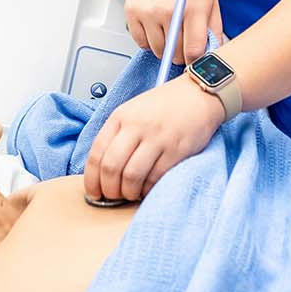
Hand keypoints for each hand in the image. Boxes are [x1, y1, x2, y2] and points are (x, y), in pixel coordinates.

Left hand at [83, 76, 224, 201]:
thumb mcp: (133, 111)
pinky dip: (148, 189)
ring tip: (131, 193)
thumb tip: (102, 170)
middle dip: (108, 190)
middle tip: (112, 197)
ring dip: (128, 192)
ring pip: (132, 176)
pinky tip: (147, 188)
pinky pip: (155, 178)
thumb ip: (117, 135)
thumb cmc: (166, 105)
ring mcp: (157, 138)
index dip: (91, 179)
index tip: (93, 192)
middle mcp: (136, 126)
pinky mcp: (177, 149)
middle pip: (111, 167)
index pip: (96, 153)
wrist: (199, 95)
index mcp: (121, 117)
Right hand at [125, 0, 223, 65]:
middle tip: (183, 43)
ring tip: (170, 32)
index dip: (195, 61)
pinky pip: (141, 43)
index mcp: (194, 8)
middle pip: (175, 53)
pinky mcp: (133, 13)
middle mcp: (169, 10)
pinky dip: (149, 42)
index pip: (194, 50)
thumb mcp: (211, 2)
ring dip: (165, 49)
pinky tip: (156, 28)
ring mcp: (149, 12)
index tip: (194, 60)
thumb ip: (214, 31)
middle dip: (181, 54)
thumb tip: (211, 55)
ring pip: (158, 51)